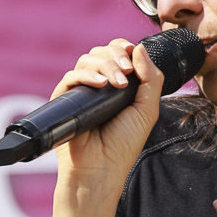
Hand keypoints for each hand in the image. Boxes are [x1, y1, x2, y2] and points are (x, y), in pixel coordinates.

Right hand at [48, 39, 161, 194]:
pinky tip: (100, 84)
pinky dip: (87, 75)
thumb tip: (139, 47)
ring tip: (118, 83)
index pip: (116, 54)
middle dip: (116, 56)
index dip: (122, 48)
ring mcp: (81, 91)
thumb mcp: (147, 111)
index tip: (131, 52)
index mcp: (117, 86)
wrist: (101, 169)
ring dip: (105, 65)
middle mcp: (98, 86)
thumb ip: (151, 79)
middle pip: (102, 53)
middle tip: (127, 71)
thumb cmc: (124, 145)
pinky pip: (72, 76)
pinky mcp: (65, 99)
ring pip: (87, 60)